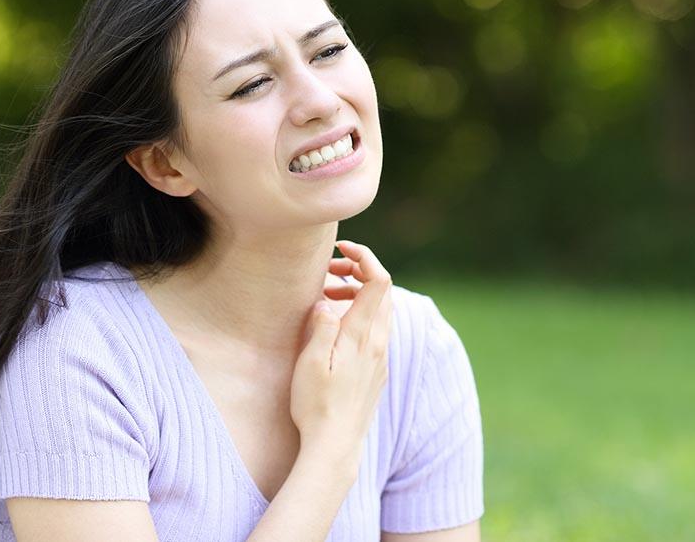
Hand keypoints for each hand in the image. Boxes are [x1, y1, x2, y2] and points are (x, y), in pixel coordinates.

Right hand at [289, 239, 392, 468]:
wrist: (336, 446)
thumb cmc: (317, 406)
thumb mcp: (311, 363)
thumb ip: (321, 326)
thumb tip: (327, 300)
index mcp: (363, 336)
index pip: (379, 280)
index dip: (365, 256)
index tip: (340, 247)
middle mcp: (379, 343)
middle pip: (382, 290)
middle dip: (358, 270)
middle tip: (328, 270)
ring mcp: (381, 357)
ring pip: (380, 309)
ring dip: (357, 293)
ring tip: (327, 296)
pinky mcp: (377, 369)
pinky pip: (376, 328)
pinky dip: (360, 313)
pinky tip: (337, 324)